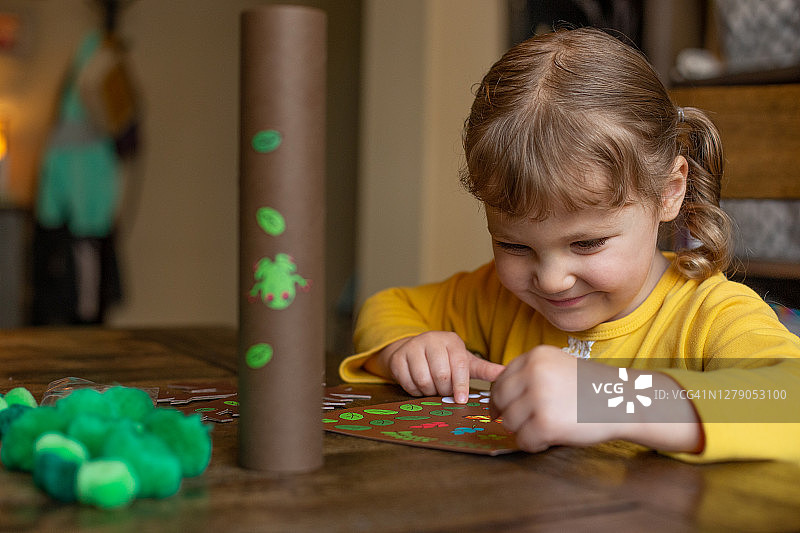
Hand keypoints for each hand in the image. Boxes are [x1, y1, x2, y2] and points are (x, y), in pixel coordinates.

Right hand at [365, 331, 504, 402]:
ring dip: (429, 392)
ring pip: (423, 380)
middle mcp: (431, 339)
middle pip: (440, 375)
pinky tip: (420, 386)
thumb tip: (506, 374)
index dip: (460, 385)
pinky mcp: (397, 358)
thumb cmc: (445, 358)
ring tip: (434, 389)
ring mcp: (412, 347)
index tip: (461, 400)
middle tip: (445, 392)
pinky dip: (415, 391)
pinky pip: (407, 383)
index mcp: (451, 340)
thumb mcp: (465, 361)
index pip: (458, 364)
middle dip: (444, 390)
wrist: (414, 349)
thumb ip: (485, 369)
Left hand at [490, 345, 619, 451]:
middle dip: (507, 414)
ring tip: (544, 429)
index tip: (500, 409)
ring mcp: (539, 398)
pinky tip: (548, 439)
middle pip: (500, 399)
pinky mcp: (545, 424)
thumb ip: (530, 375)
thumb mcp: (558, 366)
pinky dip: (533, 444)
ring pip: (510, 421)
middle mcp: (534, 373)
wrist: (624, 402)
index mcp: (536, 356)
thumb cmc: (591, 388)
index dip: (500, 397)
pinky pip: (523, 440)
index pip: (502, 378)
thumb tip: (498, 397)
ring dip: (523, 430)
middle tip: (518, 423)